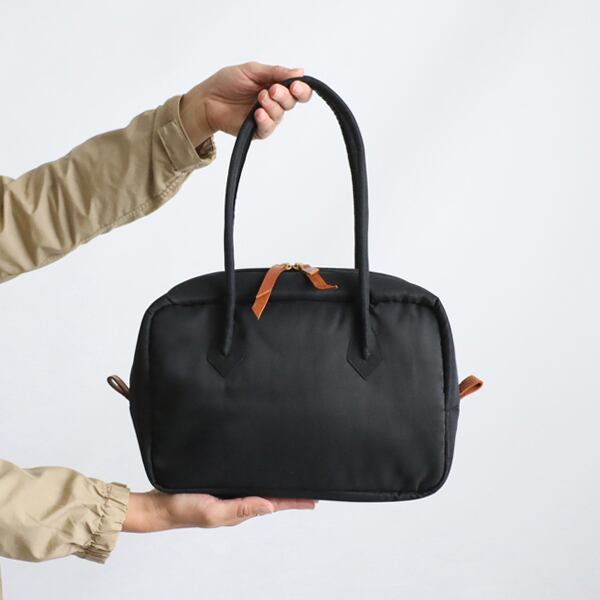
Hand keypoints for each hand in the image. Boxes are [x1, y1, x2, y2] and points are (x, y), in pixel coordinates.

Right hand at [123, 490, 316, 531]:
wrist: (160, 505)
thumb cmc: (184, 510)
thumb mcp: (214, 511)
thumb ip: (241, 508)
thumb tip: (270, 506)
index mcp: (241, 509)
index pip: (275, 504)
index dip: (295, 501)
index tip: (315, 498)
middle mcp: (239, 500)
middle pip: (271, 494)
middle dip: (290, 490)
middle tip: (311, 482)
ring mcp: (230, 493)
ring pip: (259, 485)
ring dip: (275, 482)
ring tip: (293, 476)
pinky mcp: (221, 483)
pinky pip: (244, 479)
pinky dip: (256, 474)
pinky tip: (261, 467)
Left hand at [179, 61, 312, 145]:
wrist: (208, 98)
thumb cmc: (228, 82)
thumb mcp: (253, 71)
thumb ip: (276, 72)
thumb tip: (300, 72)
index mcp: (276, 86)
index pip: (297, 90)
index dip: (301, 89)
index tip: (295, 85)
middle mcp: (274, 102)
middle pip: (292, 103)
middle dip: (285, 96)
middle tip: (272, 90)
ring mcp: (266, 117)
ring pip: (280, 115)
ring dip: (272, 106)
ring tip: (260, 98)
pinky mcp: (257, 131)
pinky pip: (268, 129)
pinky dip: (266, 120)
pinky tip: (258, 113)